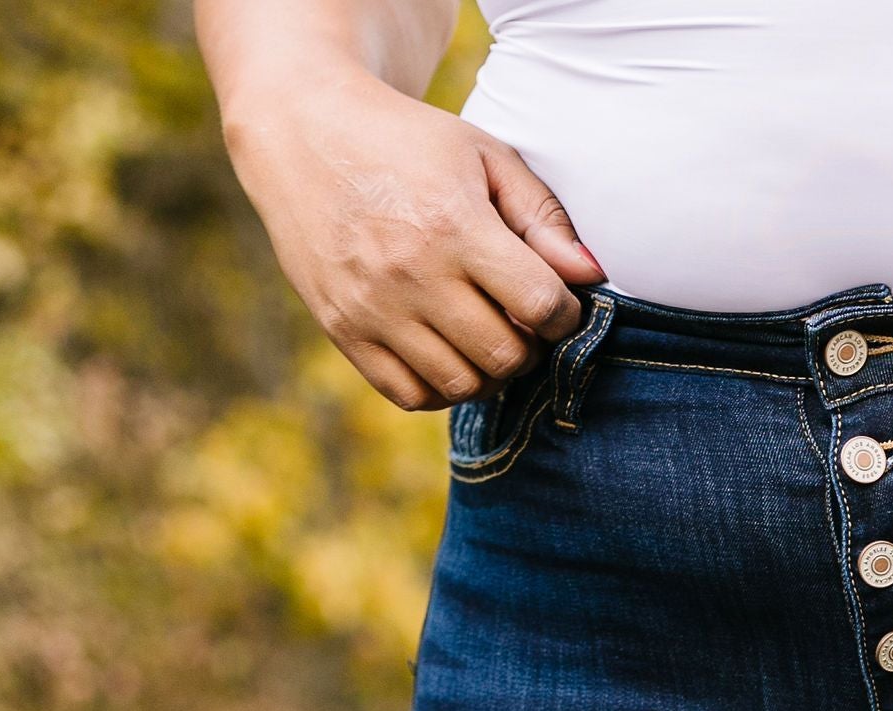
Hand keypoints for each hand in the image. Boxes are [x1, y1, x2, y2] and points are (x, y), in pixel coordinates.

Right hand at [223, 66, 604, 409]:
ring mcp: (372, 308)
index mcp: (453, 224)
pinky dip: (441, 387)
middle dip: (529, 346)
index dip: (565, 314)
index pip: (540, 305)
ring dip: (488, 371)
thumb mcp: (481, 155)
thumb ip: (541, 215)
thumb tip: (590, 275)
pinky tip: (446, 351)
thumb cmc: (406, 142)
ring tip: (484, 333)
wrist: (302, 131)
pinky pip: (411, 396)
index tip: (558, 302)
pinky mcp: (343, 331)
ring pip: (463, 385)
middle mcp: (411, 273)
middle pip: (506, 355)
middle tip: (520, 320)